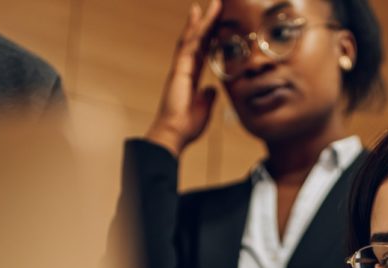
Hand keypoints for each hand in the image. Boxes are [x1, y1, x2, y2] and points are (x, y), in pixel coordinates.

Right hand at [146, 0, 221, 156]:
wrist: (174, 133)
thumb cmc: (185, 127)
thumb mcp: (204, 110)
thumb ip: (207, 98)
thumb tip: (212, 89)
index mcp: (190, 78)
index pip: (201, 53)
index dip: (208, 38)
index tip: (213, 24)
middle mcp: (184, 69)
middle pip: (197, 41)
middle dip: (205, 23)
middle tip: (214, 5)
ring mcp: (180, 68)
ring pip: (193, 38)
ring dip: (203, 21)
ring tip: (212, 5)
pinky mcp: (179, 69)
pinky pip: (189, 46)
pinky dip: (196, 31)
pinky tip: (201, 17)